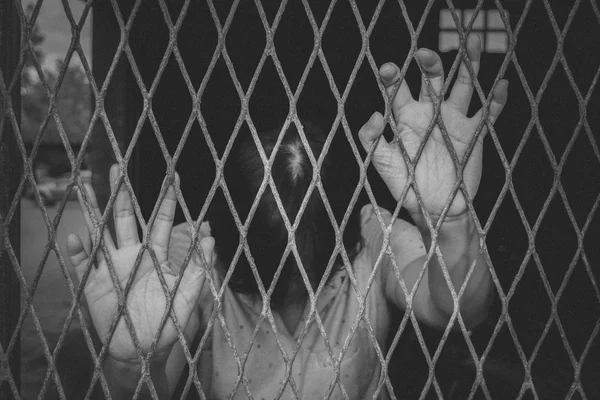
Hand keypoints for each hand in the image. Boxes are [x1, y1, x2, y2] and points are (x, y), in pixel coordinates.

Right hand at [67, 164, 213, 364]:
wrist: (141, 351)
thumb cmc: (166, 325)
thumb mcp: (186, 298)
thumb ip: (198, 270)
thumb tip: (212, 240)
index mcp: (155, 255)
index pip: (160, 221)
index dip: (166, 199)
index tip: (172, 176)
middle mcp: (132, 255)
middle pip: (124, 218)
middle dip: (121, 192)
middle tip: (117, 165)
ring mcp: (111, 268)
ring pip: (100, 232)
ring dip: (92, 211)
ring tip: (83, 187)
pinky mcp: (94, 284)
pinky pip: (84, 264)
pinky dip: (78, 251)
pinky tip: (74, 236)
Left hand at [359, 35, 507, 218]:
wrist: (433, 209)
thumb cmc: (405, 186)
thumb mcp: (382, 163)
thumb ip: (371, 139)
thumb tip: (374, 113)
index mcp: (405, 118)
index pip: (398, 90)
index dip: (392, 77)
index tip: (388, 69)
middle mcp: (430, 113)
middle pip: (432, 79)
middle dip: (429, 64)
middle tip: (423, 53)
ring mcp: (454, 121)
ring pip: (463, 86)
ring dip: (468, 65)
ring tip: (471, 42)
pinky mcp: (474, 133)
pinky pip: (488, 113)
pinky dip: (497, 100)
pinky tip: (500, 85)